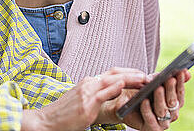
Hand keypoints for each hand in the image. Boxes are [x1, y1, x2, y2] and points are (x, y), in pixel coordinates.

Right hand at [22, 68, 148, 130]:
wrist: (47, 121)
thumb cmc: (65, 115)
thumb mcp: (82, 100)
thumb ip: (96, 95)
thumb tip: (114, 92)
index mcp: (88, 83)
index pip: (111, 73)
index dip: (126, 72)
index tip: (139, 74)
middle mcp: (88, 84)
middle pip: (113, 73)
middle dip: (132, 73)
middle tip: (146, 75)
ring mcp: (86, 93)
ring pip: (111, 80)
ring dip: (129, 79)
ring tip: (142, 80)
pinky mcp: (86, 104)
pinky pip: (103, 94)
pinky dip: (115, 89)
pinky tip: (125, 87)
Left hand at [102, 69, 190, 130]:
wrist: (123, 103)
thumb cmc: (140, 92)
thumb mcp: (154, 82)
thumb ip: (168, 77)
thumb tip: (186, 71)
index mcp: (174, 103)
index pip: (180, 93)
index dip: (180, 82)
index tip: (180, 71)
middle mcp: (170, 114)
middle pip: (173, 102)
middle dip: (171, 89)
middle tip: (169, 78)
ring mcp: (162, 123)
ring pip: (163, 111)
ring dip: (160, 98)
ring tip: (157, 87)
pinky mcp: (151, 129)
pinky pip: (150, 119)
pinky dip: (147, 110)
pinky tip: (144, 100)